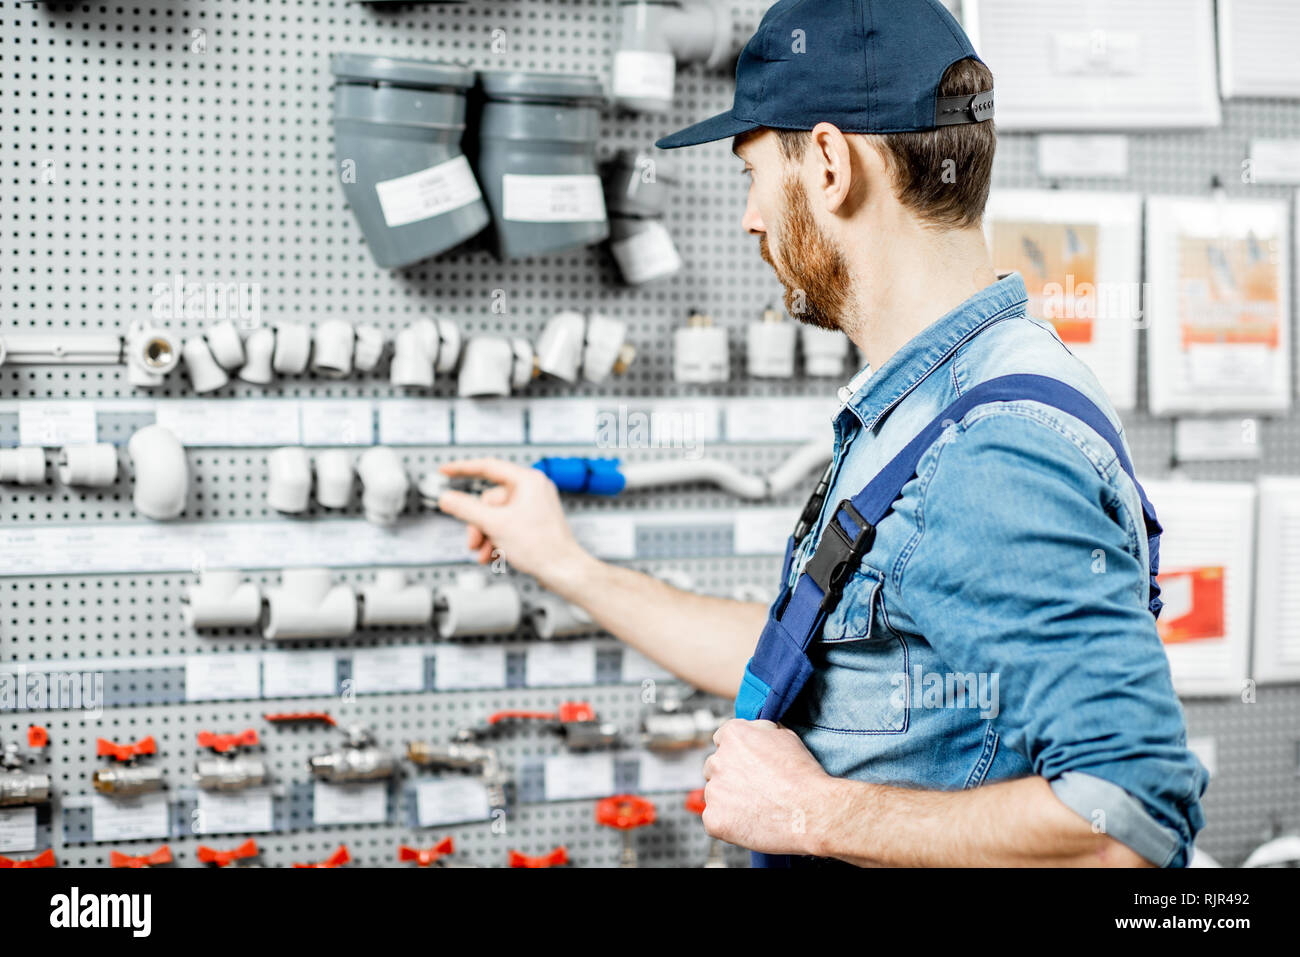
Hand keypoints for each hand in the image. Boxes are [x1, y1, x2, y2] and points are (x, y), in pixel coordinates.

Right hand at [436, 458, 593, 593]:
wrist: (564, 571)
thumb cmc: (542, 546)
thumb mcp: (494, 525)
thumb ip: (465, 509)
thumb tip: (446, 498)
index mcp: (527, 481)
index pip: (488, 467)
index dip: (462, 469)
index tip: (445, 470)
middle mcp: (532, 490)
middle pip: (489, 500)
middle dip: (477, 524)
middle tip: (473, 542)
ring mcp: (533, 507)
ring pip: (495, 515)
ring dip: (485, 535)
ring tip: (483, 553)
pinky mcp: (533, 523)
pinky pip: (506, 524)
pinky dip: (496, 539)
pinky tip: (493, 555)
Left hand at [702, 719, 837, 856]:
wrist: (813, 812)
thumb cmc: (803, 777)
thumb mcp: (786, 736)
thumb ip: (761, 731)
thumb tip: (755, 731)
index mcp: (733, 735)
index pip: (722, 740)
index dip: (737, 753)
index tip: (747, 764)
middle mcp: (718, 760)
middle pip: (715, 767)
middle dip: (730, 776)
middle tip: (754, 788)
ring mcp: (714, 791)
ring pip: (714, 793)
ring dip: (729, 799)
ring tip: (757, 807)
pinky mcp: (714, 819)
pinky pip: (714, 819)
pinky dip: (728, 823)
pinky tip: (750, 822)